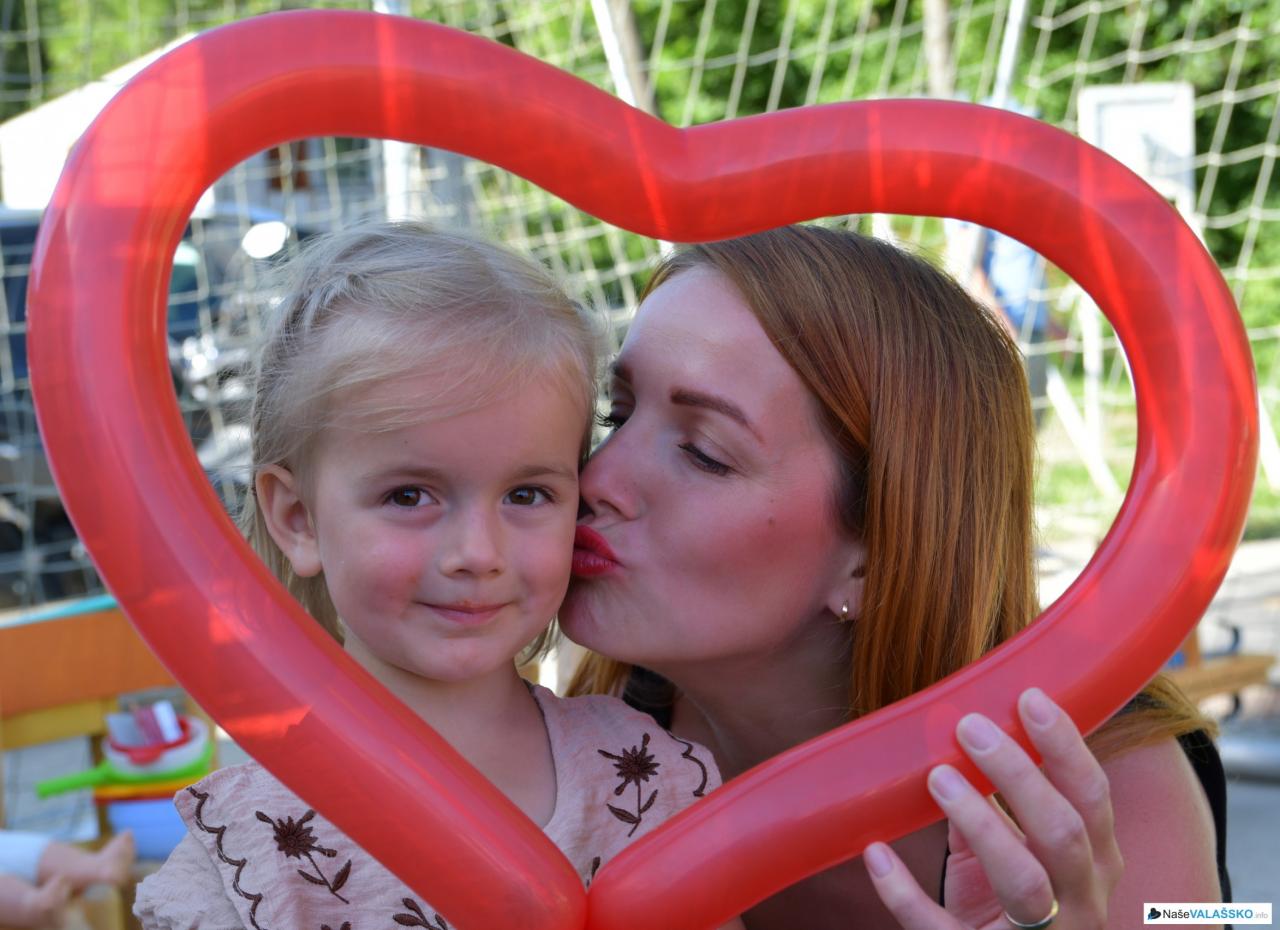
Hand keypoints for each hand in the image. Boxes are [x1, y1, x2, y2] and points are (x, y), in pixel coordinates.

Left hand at [864, 688, 1122, 928]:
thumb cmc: (1013, 906)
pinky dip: (906, 893)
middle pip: (1063, 833)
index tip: (1028, 697)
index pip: (1093, 798)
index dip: (1065, 747)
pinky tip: (878, 854)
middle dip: (1020, 775)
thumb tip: (959, 734)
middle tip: (970, 727)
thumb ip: (997, 804)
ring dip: (981, 823)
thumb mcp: (1019, 853)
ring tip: (936, 776)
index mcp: (1094, 862)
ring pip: (1022, 881)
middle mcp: (1079, 902)